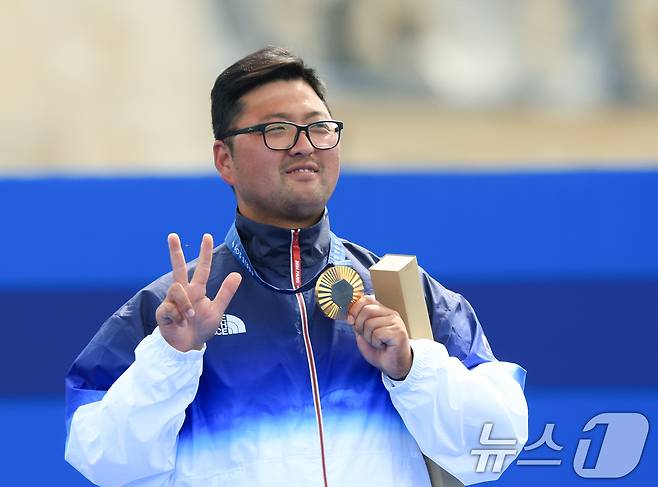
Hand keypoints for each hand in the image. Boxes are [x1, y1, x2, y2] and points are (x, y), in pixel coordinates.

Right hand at [155, 233, 241, 351]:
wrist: (188, 346)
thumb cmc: (201, 327)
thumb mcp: (217, 310)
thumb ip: (225, 293)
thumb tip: (237, 274)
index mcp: (197, 290)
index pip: (202, 268)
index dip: (205, 253)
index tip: (207, 236)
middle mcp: (183, 292)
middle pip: (178, 267)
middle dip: (175, 251)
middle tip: (173, 235)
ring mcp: (171, 300)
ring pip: (176, 289)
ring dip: (186, 305)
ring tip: (190, 317)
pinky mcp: (163, 311)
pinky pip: (170, 307)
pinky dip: (179, 316)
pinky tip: (181, 323)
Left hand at [347, 295, 411, 379]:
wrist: (393, 366)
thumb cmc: (380, 350)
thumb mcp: (363, 334)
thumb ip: (357, 322)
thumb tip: (349, 314)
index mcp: (382, 311)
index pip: (366, 299)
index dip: (354, 309)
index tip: (350, 320)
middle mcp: (390, 314)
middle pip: (366, 310)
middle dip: (360, 326)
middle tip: (367, 337)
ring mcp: (396, 322)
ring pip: (370, 323)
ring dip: (369, 337)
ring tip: (377, 343)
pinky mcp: (398, 332)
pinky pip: (378, 334)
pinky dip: (376, 343)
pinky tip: (383, 346)